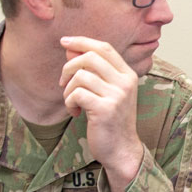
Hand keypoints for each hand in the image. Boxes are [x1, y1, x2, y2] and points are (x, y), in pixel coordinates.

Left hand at [60, 36, 144, 186]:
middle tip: (63, 82)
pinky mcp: (105, 109)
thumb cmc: (111, 120)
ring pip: (80, 76)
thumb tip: (70, 49)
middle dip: (69, 66)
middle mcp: (125, 82)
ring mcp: (117, 96)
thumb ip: (92, 70)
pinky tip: (75, 113)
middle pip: (90, 57)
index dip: (82, 42)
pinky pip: (76, 94)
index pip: (104, 47)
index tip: (64, 42)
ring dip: (68, 90)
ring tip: (72, 103)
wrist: (121, 149)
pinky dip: (69, 103)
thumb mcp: (106, 92)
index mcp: (128, 75)